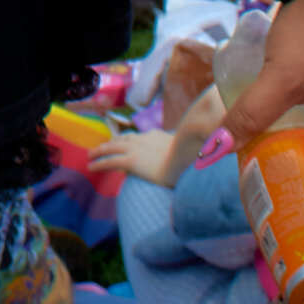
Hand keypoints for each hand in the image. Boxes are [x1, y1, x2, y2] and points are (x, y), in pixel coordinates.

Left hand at [87, 88, 223, 186]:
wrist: (192, 159)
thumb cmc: (199, 158)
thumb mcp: (199, 154)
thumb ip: (198, 155)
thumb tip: (213, 156)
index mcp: (161, 137)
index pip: (144, 137)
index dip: (134, 140)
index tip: (129, 142)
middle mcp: (146, 139)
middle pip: (125, 139)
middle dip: (113, 142)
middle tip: (103, 146)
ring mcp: (138, 149)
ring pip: (112, 147)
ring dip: (99, 150)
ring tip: (90, 155)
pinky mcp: (132, 161)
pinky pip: (109, 161)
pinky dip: (98, 163)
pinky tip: (89, 166)